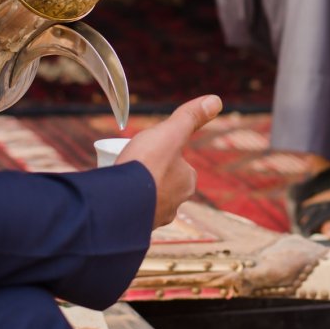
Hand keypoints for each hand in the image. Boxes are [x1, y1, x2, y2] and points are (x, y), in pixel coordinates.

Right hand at [116, 94, 222, 227]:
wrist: (117, 204)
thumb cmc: (146, 166)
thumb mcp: (169, 133)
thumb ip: (190, 117)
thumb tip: (215, 100)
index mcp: (187, 182)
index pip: (179, 163)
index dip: (162, 153)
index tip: (146, 151)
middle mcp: (175, 204)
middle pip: (162, 182)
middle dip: (148, 175)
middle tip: (129, 165)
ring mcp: (155, 218)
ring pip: (147, 199)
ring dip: (136, 191)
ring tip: (119, 182)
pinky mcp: (136, 228)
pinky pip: (132, 213)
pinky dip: (125, 205)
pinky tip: (114, 199)